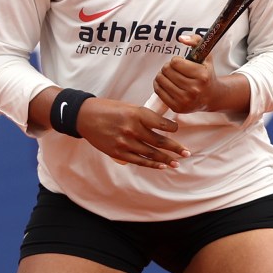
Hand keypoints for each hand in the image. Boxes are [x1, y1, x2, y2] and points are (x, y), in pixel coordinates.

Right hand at [75, 97, 190, 168]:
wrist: (85, 116)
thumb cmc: (108, 109)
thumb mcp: (127, 107)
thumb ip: (143, 116)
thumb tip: (161, 125)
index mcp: (136, 113)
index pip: (161, 123)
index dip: (172, 128)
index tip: (177, 130)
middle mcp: (132, 128)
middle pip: (159, 142)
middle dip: (175, 148)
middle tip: (187, 153)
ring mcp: (125, 142)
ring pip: (151, 153)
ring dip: (166, 159)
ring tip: (177, 162)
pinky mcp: (118, 152)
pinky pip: (139, 160)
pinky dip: (152, 164)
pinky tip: (161, 165)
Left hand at [153, 34, 223, 113]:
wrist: (211, 97)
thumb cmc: (206, 74)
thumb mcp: (206, 55)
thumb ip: (195, 40)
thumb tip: (181, 38)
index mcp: (202, 76)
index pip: (175, 62)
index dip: (176, 60)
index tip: (182, 63)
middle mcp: (194, 90)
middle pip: (167, 70)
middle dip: (168, 67)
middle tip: (175, 69)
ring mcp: (185, 100)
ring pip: (161, 79)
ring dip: (163, 74)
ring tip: (171, 75)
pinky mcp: (177, 107)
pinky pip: (158, 91)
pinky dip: (159, 84)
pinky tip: (167, 83)